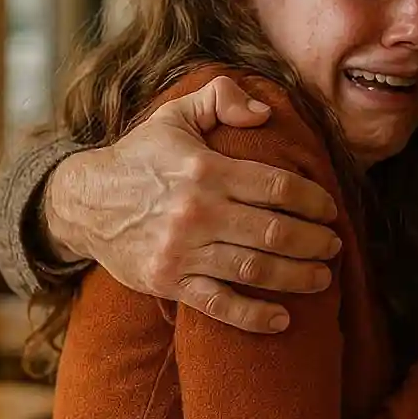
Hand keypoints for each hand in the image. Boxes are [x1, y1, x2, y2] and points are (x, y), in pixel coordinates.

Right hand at [42, 75, 343, 331]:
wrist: (82, 201)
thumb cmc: (139, 157)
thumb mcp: (175, 115)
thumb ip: (221, 99)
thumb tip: (265, 112)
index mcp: (205, 170)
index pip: (276, 186)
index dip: (313, 200)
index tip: (330, 209)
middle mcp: (197, 212)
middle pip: (274, 231)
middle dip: (314, 241)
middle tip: (335, 245)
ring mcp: (182, 251)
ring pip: (254, 269)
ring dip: (297, 276)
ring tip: (324, 278)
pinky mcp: (168, 281)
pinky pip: (218, 304)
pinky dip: (253, 316)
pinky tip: (283, 319)